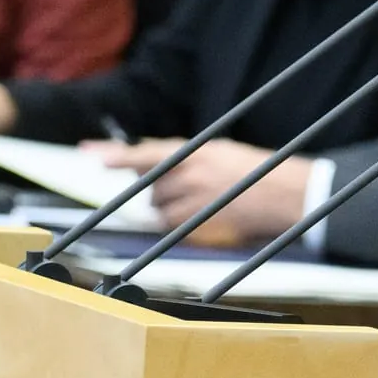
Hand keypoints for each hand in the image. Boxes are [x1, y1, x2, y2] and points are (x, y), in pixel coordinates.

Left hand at [87, 138, 311, 243]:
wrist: (287, 193)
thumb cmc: (257, 172)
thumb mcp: (221, 152)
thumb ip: (187, 158)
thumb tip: (154, 166)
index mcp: (197, 151)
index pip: (146, 152)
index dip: (116, 154)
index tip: (90, 154)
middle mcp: (192, 173)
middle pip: (151, 187)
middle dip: (159, 191)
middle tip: (184, 190)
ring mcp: (197, 199)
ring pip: (160, 210)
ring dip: (169, 209)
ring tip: (200, 203)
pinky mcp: (203, 223)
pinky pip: (174, 227)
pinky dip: (179, 225)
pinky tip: (202, 217)